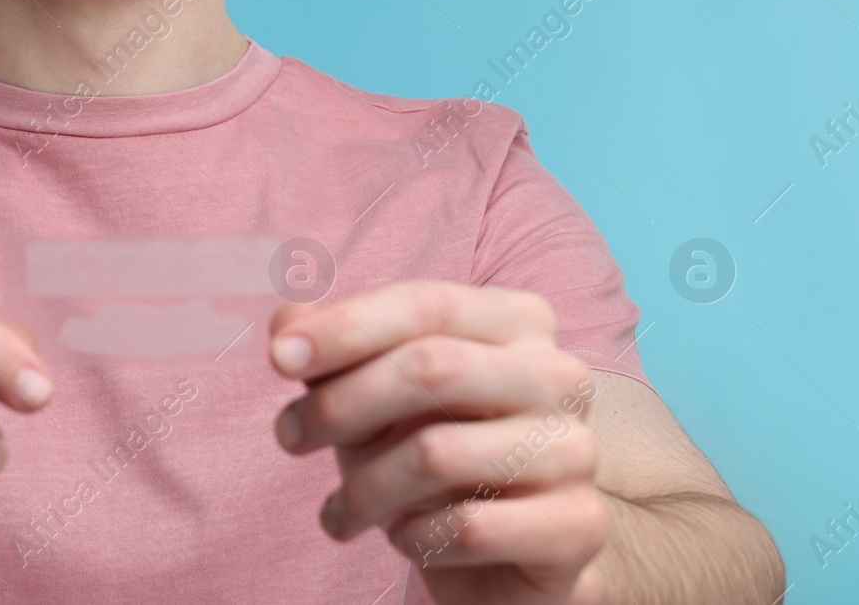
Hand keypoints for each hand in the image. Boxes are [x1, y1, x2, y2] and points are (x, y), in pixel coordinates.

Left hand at [268, 281, 607, 604]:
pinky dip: (415, 535)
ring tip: (345, 507)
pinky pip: (470, 527)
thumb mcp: (372, 394)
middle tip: (289, 437)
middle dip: (341, 404)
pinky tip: (404, 537)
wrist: (511, 553)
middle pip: (429, 367)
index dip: (345, 327)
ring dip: (366, 487)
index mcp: (517, 322)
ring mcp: (577, 449)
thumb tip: (286, 323)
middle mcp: (558, 375)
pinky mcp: (580, 526)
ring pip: (438, 453)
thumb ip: (333, 349)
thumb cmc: (432, 451)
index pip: (424, 304)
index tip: (278, 357)